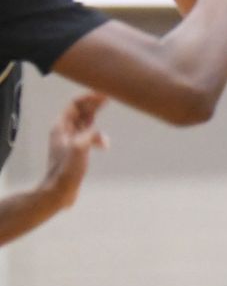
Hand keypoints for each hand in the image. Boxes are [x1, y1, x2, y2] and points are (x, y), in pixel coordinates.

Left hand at [43, 93, 108, 210]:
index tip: (102, 93)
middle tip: (108, 96)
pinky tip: (104, 143)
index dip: (88, 98)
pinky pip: (88, 135)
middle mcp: (64, 131)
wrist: (59, 191)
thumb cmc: (66, 170)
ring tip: (107, 106)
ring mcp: (70, 140)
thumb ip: (89, 135)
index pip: (75, 105)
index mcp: (61, 127)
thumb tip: (99, 134)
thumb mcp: (79, 149)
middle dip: (94, 103)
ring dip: (95, 114)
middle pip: (80, 110)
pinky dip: (97, 134)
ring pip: (84, 121)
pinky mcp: (76, 150)